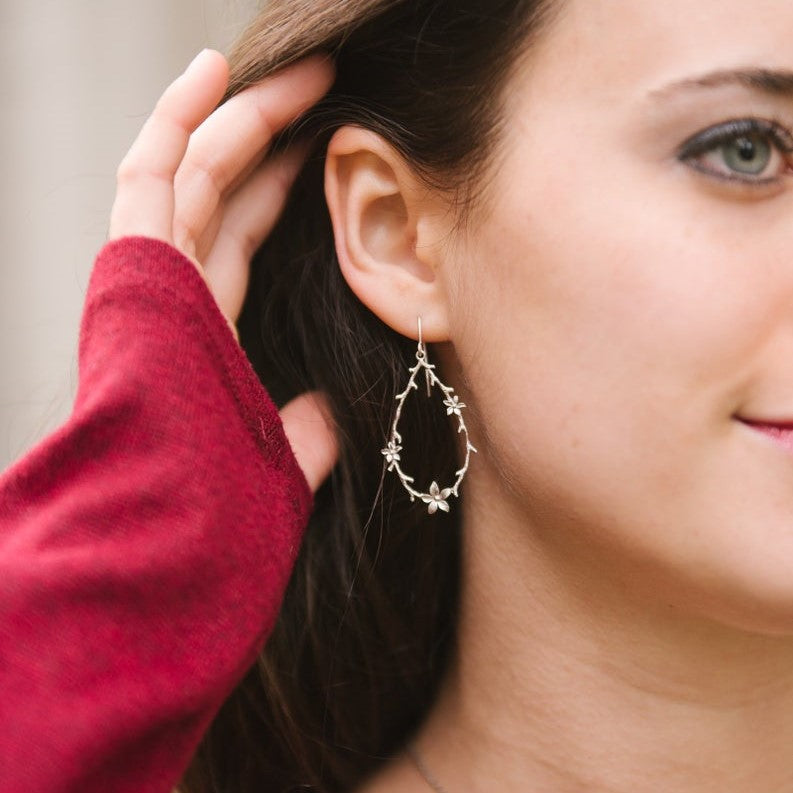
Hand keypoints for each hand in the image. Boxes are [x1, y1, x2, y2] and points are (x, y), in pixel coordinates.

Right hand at [108, 48, 338, 491]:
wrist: (169, 529)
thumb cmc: (222, 509)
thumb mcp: (281, 459)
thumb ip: (305, 433)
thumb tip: (332, 415)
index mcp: (207, 327)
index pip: (245, 238)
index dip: (284, 189)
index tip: (328, 151)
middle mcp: (174, 293)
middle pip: (227, 193)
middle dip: (274, 135)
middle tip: (331, 87)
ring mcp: (150, 275)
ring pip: (195, 172)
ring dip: (244, 113)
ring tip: (302, 69)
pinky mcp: (131, 264)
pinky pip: (151, 172)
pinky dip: (176, 119)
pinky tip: (213, 70)